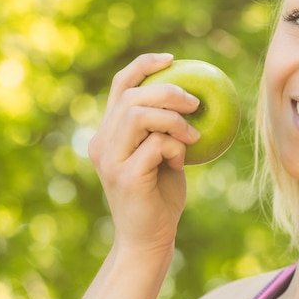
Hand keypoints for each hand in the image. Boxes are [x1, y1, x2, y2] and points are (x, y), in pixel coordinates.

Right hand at [88, 53, 201, 253]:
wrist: (149, 238)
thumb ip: (165, 130)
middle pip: (131, 96)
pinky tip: (183, 160)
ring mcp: (110, 160)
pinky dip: (176, 146)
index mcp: (108, 134)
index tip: (172, 59)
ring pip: (139, 115)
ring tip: (192, 135)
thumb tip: (195, 99)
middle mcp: (102, 143)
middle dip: (169, 91)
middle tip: (196, 102)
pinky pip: (155, 144)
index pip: (119, 86)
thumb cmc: (160, 196)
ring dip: (174, 119)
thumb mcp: (163, 155)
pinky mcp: (124, 176)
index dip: (144, 65)